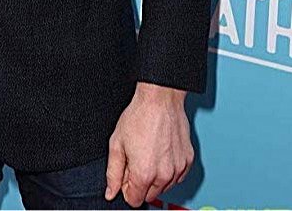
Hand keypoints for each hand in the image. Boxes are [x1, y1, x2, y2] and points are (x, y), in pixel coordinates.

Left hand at [105, 83, 194, 207]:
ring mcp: (178, 169)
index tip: (126, 172)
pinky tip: (161, 152)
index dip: (126, 187)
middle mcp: (164, 175)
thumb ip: (112, 173)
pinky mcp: (188, 161)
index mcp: (144, 173)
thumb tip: (110, 192)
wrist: (160, 98)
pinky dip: (169, 169)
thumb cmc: (139, 116)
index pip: (133, 200)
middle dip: (141, 182)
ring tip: (149, 152)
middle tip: (136, 159)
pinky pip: (177, 176)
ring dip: (155, 176)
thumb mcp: (117, 143)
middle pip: (149, 195)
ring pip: (164, 187)